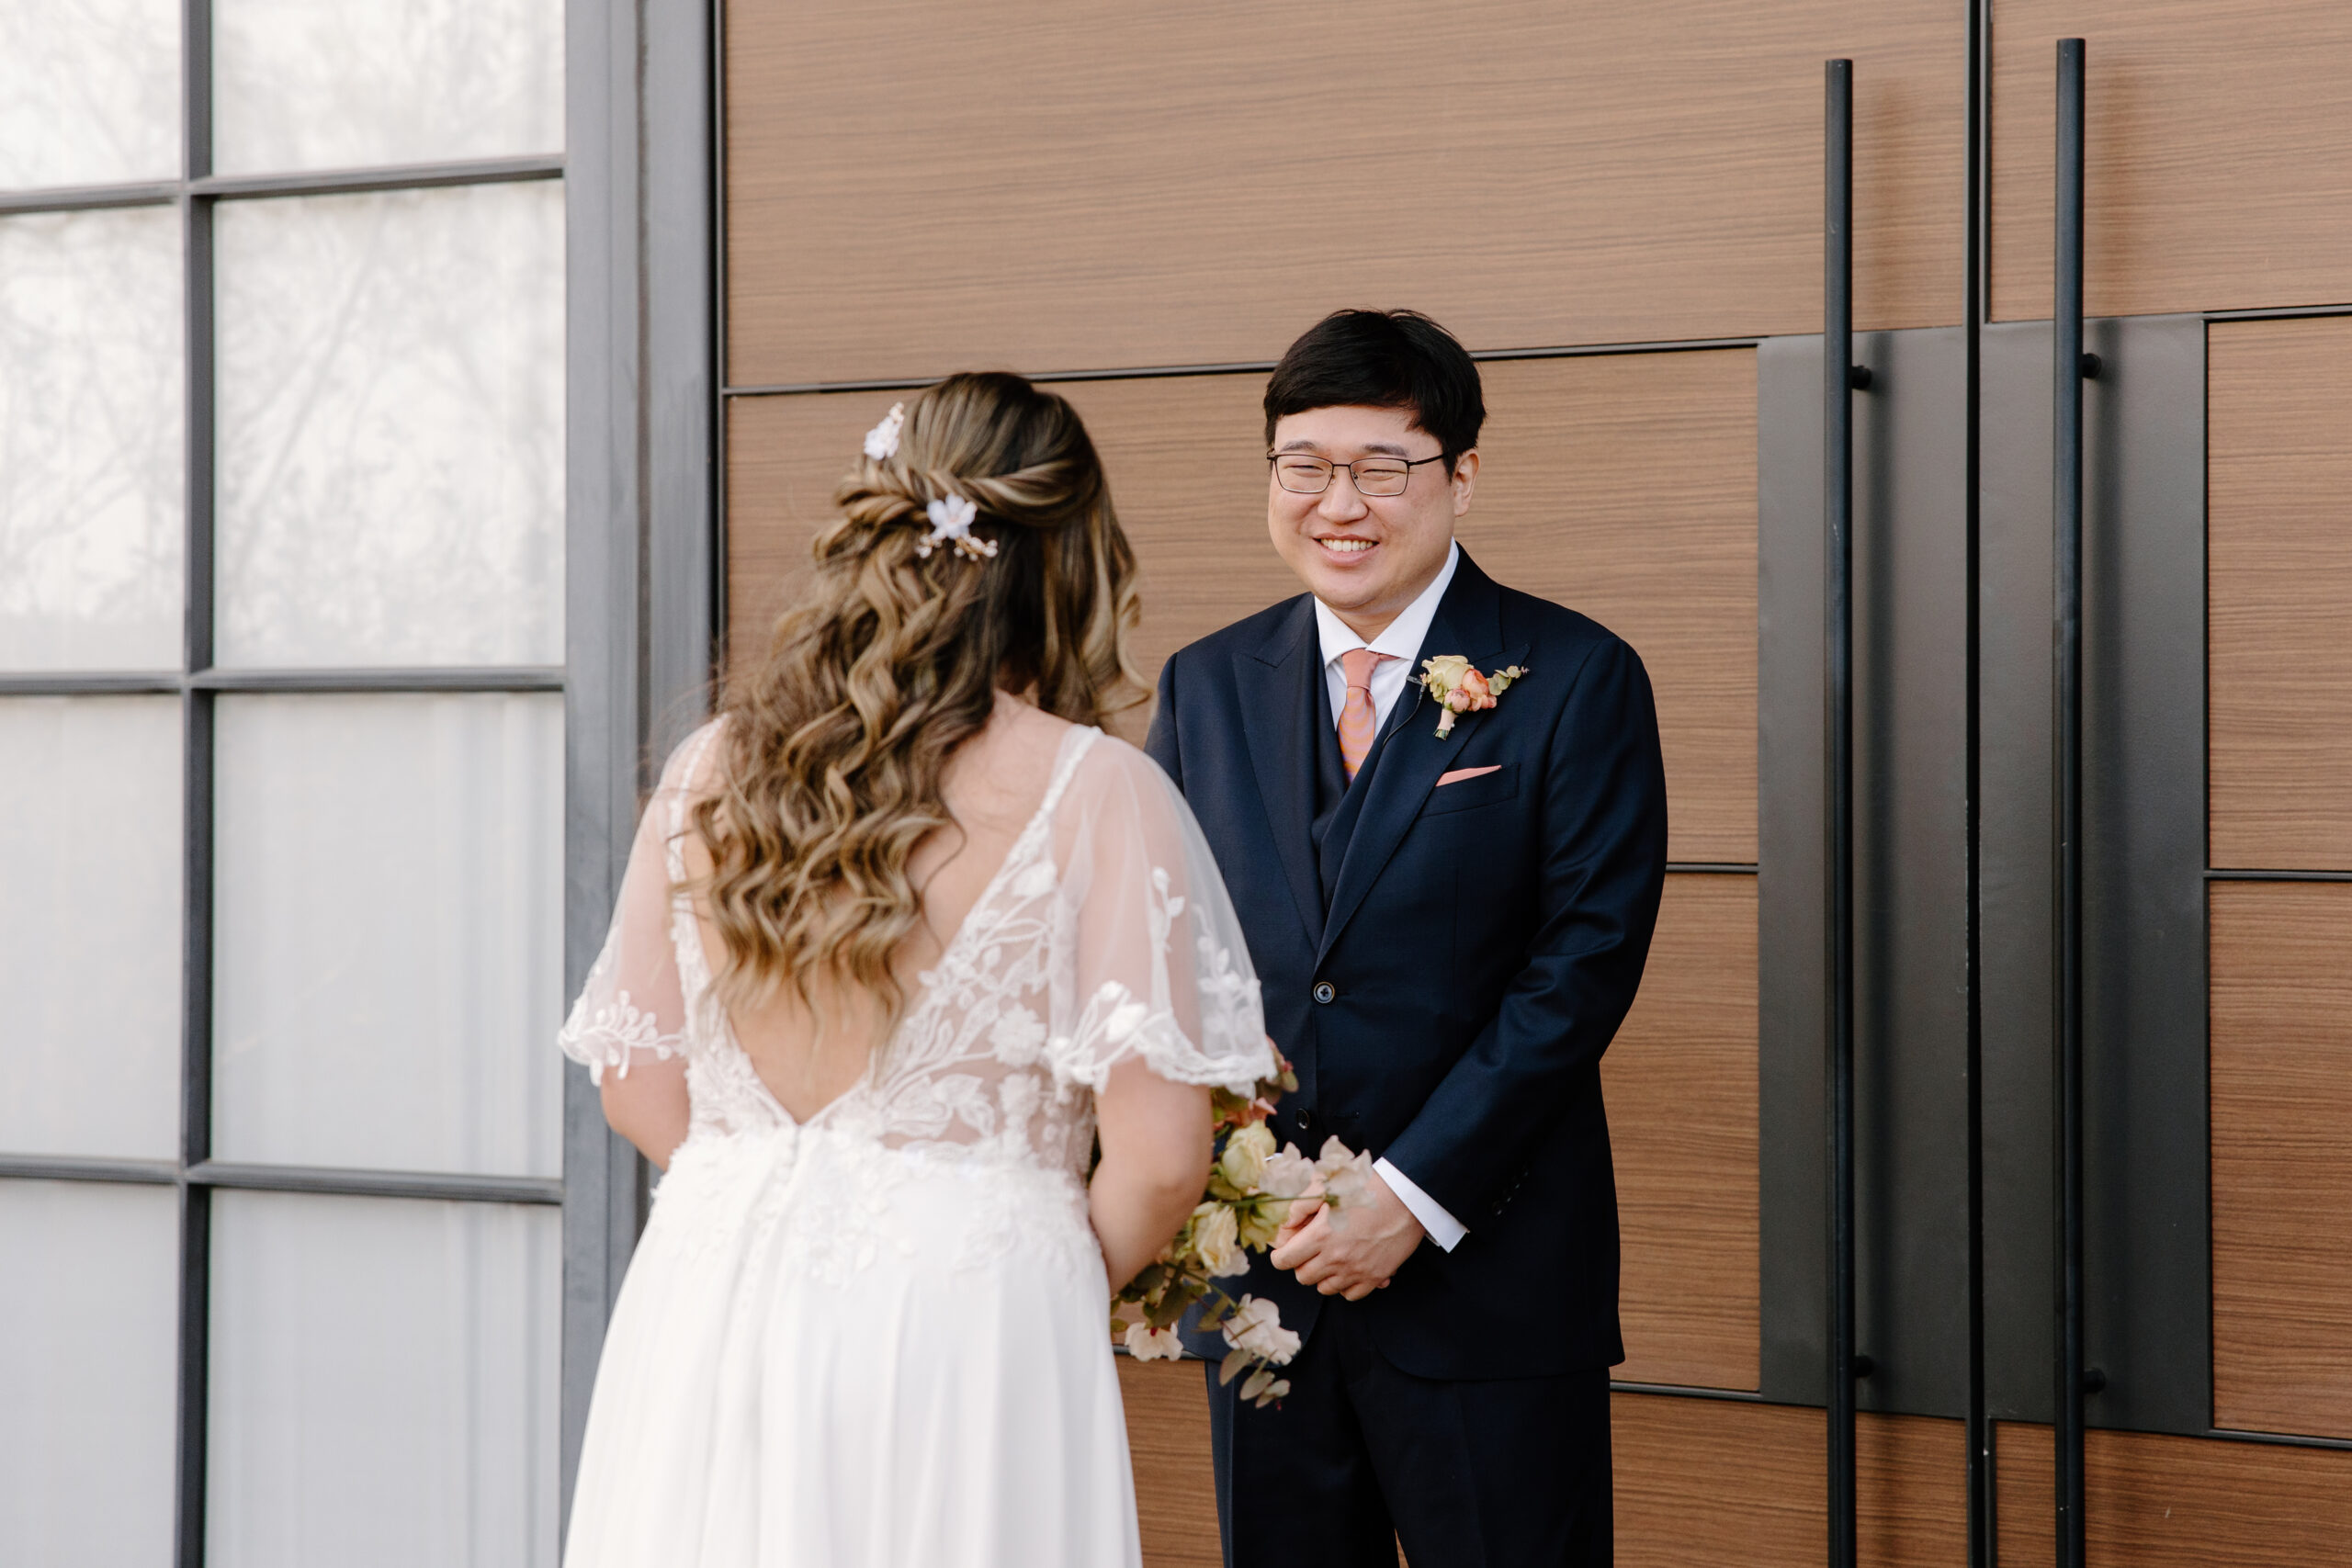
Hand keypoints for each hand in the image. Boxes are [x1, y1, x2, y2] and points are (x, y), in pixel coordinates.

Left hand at [1268, 1168, 1422, 1300]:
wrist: (1405, 1198)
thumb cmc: (1366, 1188)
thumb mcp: (1328, 1188)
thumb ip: (1300, 1205)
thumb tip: (1285, 1223)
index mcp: (1320, 1235)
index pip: (1284, 1261)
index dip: (1280, 1255)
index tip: (1285, 1250)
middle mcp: (1336, 1258)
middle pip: (1303, 1277)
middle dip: (1301, 1264)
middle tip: (1310, 1251)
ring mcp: (1355, 1271)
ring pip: (1324, 1288)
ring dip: (1323, 1275)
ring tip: (1331, 1257)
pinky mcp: (1374, 1278)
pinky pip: (1349, 1295)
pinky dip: (1345, 1285)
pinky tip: (1349, 1268)